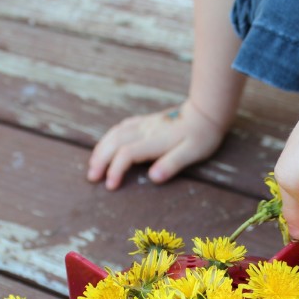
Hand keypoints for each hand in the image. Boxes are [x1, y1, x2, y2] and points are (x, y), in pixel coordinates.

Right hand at [87, 99, 228, 189]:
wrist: (206, 112)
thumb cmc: (202, 136)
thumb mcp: (192, 153)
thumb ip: (172, 164)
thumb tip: (153, 178)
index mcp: (155, 140)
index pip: (127, 153)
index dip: (116, 169)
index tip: (110, 186)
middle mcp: (145, 130)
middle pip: (114, 142)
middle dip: (100, 160)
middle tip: (92, 177)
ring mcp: (144, 124)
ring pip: (114, 133)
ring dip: (101, 148)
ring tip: (93, 164)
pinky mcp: (146, 122)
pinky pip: (121, 128)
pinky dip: (109, 138)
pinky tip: (106, 145)